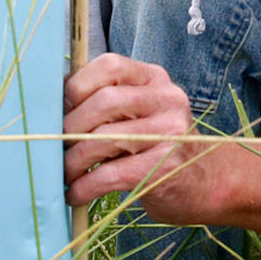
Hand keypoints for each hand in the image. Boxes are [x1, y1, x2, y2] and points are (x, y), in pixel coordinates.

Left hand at [61, 54, 225, 223]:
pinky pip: (111, 174)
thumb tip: (50, 107)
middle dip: (70, 128)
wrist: (210, 184)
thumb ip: (106, 102)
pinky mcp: (165, 168)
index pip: (109, 66)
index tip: (59, 112)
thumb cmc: (160, 147)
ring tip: (64, 174)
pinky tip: (75, 194)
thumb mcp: (140, 113)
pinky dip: (85, 186)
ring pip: (104, 138)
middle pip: (104, 101)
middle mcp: (167, 99)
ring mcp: (170, 132)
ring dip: (73, 161)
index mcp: (154, 79)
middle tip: (55, 148)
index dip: (76, 87)